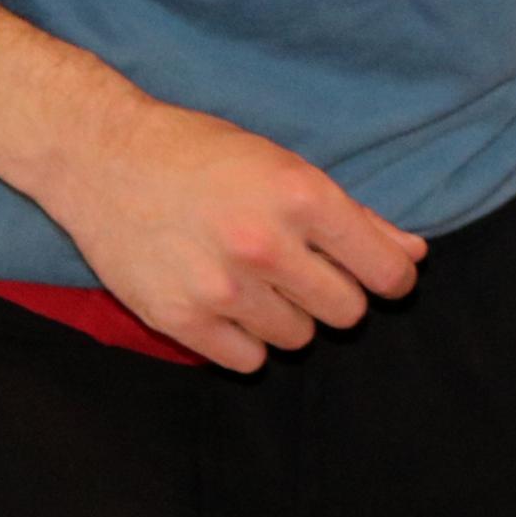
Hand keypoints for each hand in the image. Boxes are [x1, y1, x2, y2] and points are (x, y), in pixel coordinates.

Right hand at [22, 98, 426, 372]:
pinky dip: (246, 340)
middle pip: (346, 312)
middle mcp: (265, 246)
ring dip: (289, 316)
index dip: (392, 279)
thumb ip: (355, 216)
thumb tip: (412, 256)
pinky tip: (228, 304)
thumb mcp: (286, 166)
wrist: (103, 158)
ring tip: (256, 281)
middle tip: (307, 273)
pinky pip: (247, 361)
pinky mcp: (180, 319)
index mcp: (302, 197)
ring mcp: (222, 288)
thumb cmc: (202, 155)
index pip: (384, 271)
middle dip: (337, 296)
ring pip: (299, 338)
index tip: (384, 278)